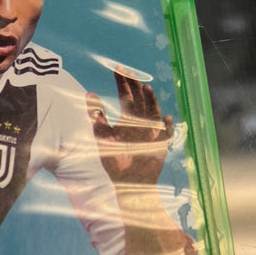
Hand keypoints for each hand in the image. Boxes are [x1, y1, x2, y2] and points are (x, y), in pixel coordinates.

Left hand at [87, 69, 172, 186]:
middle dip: (135, 85)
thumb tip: (89, 94)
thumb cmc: (115, 163)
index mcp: (128, 120)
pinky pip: (166, 135)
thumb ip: (97, 117)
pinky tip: (165, 118)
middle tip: (128, 72)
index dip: (123, 83)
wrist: (128, 185)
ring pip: (153, 112)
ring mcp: (152, 134)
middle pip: (140, 100)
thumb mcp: (102, 138)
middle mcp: (141, 124)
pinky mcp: (160, 147)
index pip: (127, 96)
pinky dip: (166, 127)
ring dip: (151, 100)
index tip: (118, 69)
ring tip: (146, 88)